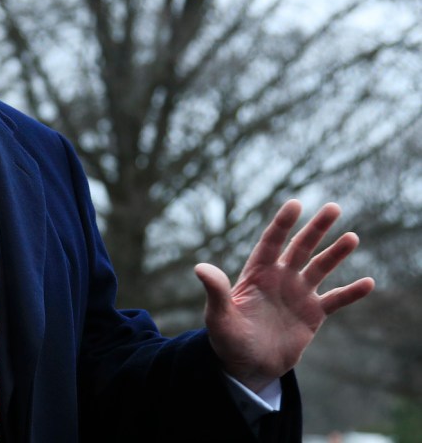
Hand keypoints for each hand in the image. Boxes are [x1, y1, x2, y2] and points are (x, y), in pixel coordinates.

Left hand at [194, 199, 373, 392]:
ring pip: (320, 268)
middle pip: (300, 247)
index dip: (283, 224)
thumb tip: (199, 268)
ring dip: (336, 253)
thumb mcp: (218, 316)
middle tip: (333, 208)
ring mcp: (298, 294)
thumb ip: (216, 292)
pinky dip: (351, 293)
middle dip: (316, 228)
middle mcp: (280, 278)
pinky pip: (335, 300)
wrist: (247, 365)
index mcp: (257, 273)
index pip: (271, 242)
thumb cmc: (227, 339)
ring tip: (352, 237)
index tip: (295, 204)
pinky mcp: (312, 314)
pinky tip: (368, 282)